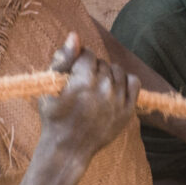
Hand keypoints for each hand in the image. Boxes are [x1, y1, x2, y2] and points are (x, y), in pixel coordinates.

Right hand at [36, 34, 137, 165]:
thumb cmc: (55, 116)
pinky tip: (114, 88)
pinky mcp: (128, 111)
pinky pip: (134, 83)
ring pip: (118, 71)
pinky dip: (126, 81)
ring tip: (96, 88)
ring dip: (108, 75)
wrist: (67, 149)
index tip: (75, 73)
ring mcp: (118, 100)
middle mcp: (103, 88)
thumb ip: (62, 59)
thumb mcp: (51, 87)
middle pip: (102, 63)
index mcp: (83, 80)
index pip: (88, 54)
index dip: (79, 61)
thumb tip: (74, 35)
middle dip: (92, 69)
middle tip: (83, 85)